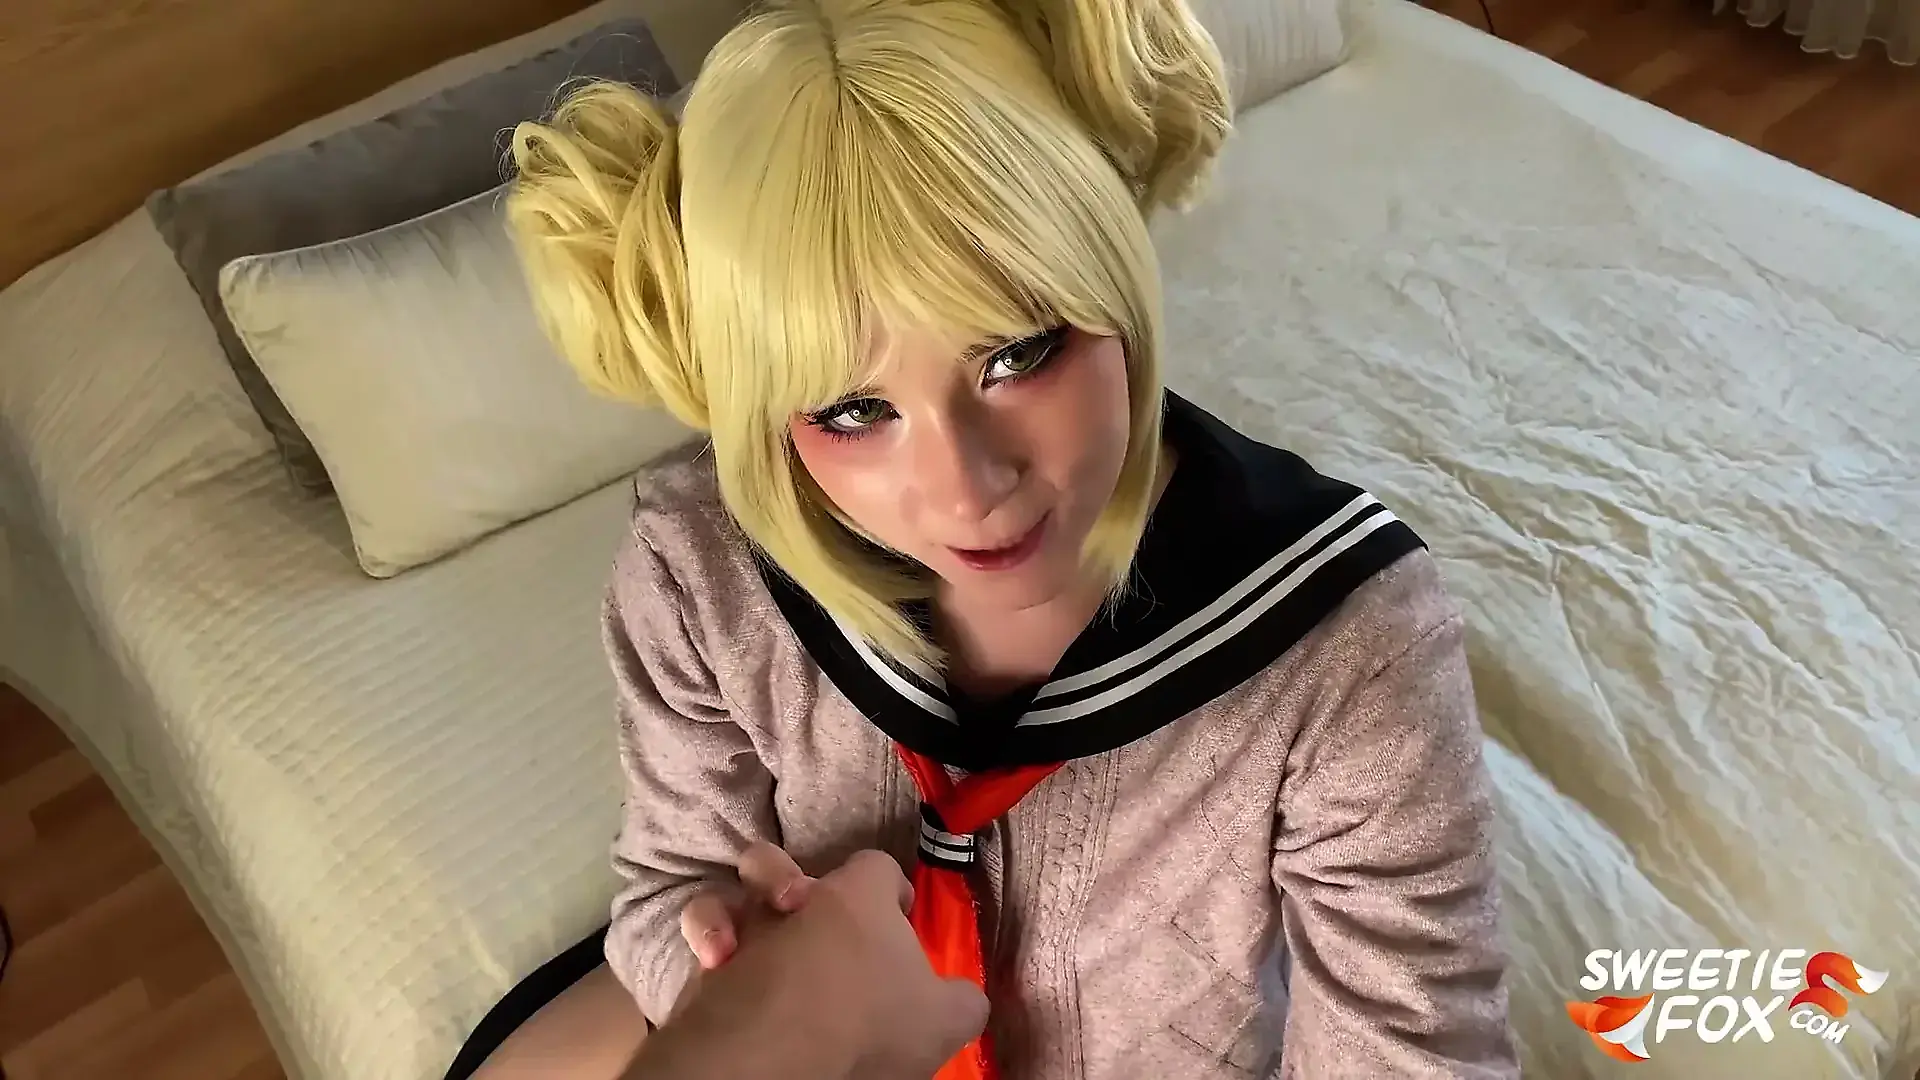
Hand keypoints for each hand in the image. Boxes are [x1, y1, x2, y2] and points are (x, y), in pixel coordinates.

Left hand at [653, 850, 987, 1079]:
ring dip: (734, 915)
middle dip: (787, 881)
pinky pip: (702, 950)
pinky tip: (729, 984)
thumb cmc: (867, 1025)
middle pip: (780, 863)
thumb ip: (961, 1000)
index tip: (899, 919)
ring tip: (753, 944)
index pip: (877, 867)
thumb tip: (962, 998)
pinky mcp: (703, 973)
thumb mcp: (944, 1021)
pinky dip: (712, 960)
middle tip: (812, 926)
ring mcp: (744, 932)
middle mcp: (795, 900)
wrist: (773, 1058)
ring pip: (723, 899)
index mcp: (857, 898)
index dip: (890, 890)